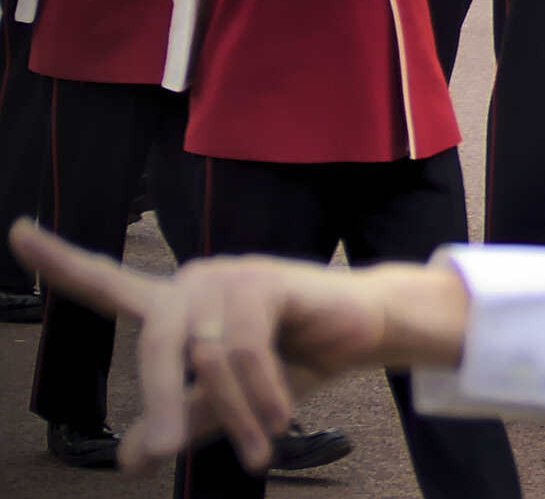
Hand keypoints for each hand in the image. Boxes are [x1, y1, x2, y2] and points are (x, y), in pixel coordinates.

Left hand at [7, 218, 464, 473]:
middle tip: (166, 452)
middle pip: (153, 344)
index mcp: (176, 307)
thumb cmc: (294, 359)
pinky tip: (280, 415)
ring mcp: (229, 278)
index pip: (105, 281)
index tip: (16, 232)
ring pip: (205, 358)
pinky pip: (243, 349)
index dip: (58, 260)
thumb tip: (127, 458)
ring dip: (235, 412)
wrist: (363, 333)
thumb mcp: (229, 404)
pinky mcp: (264, 281)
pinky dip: (262, 392)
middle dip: (161, 404)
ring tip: (260, 448)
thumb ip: (180, 422)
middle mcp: (194, 283)